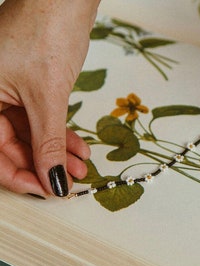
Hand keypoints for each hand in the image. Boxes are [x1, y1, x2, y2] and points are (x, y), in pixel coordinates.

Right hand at [0, 0, 98, 196]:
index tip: (48, 190)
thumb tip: (53, 181)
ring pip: (31, 133)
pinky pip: (42, 117)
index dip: (20, 176)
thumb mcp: (48, 96)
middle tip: (71, 180)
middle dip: (46, 164)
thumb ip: (48, 142)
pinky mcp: (30, 86)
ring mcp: (8, 91)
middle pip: (13, 145)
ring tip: (82, 167)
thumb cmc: (47, 33)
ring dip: (58, 151)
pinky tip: (79, 147)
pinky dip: (61, 132)